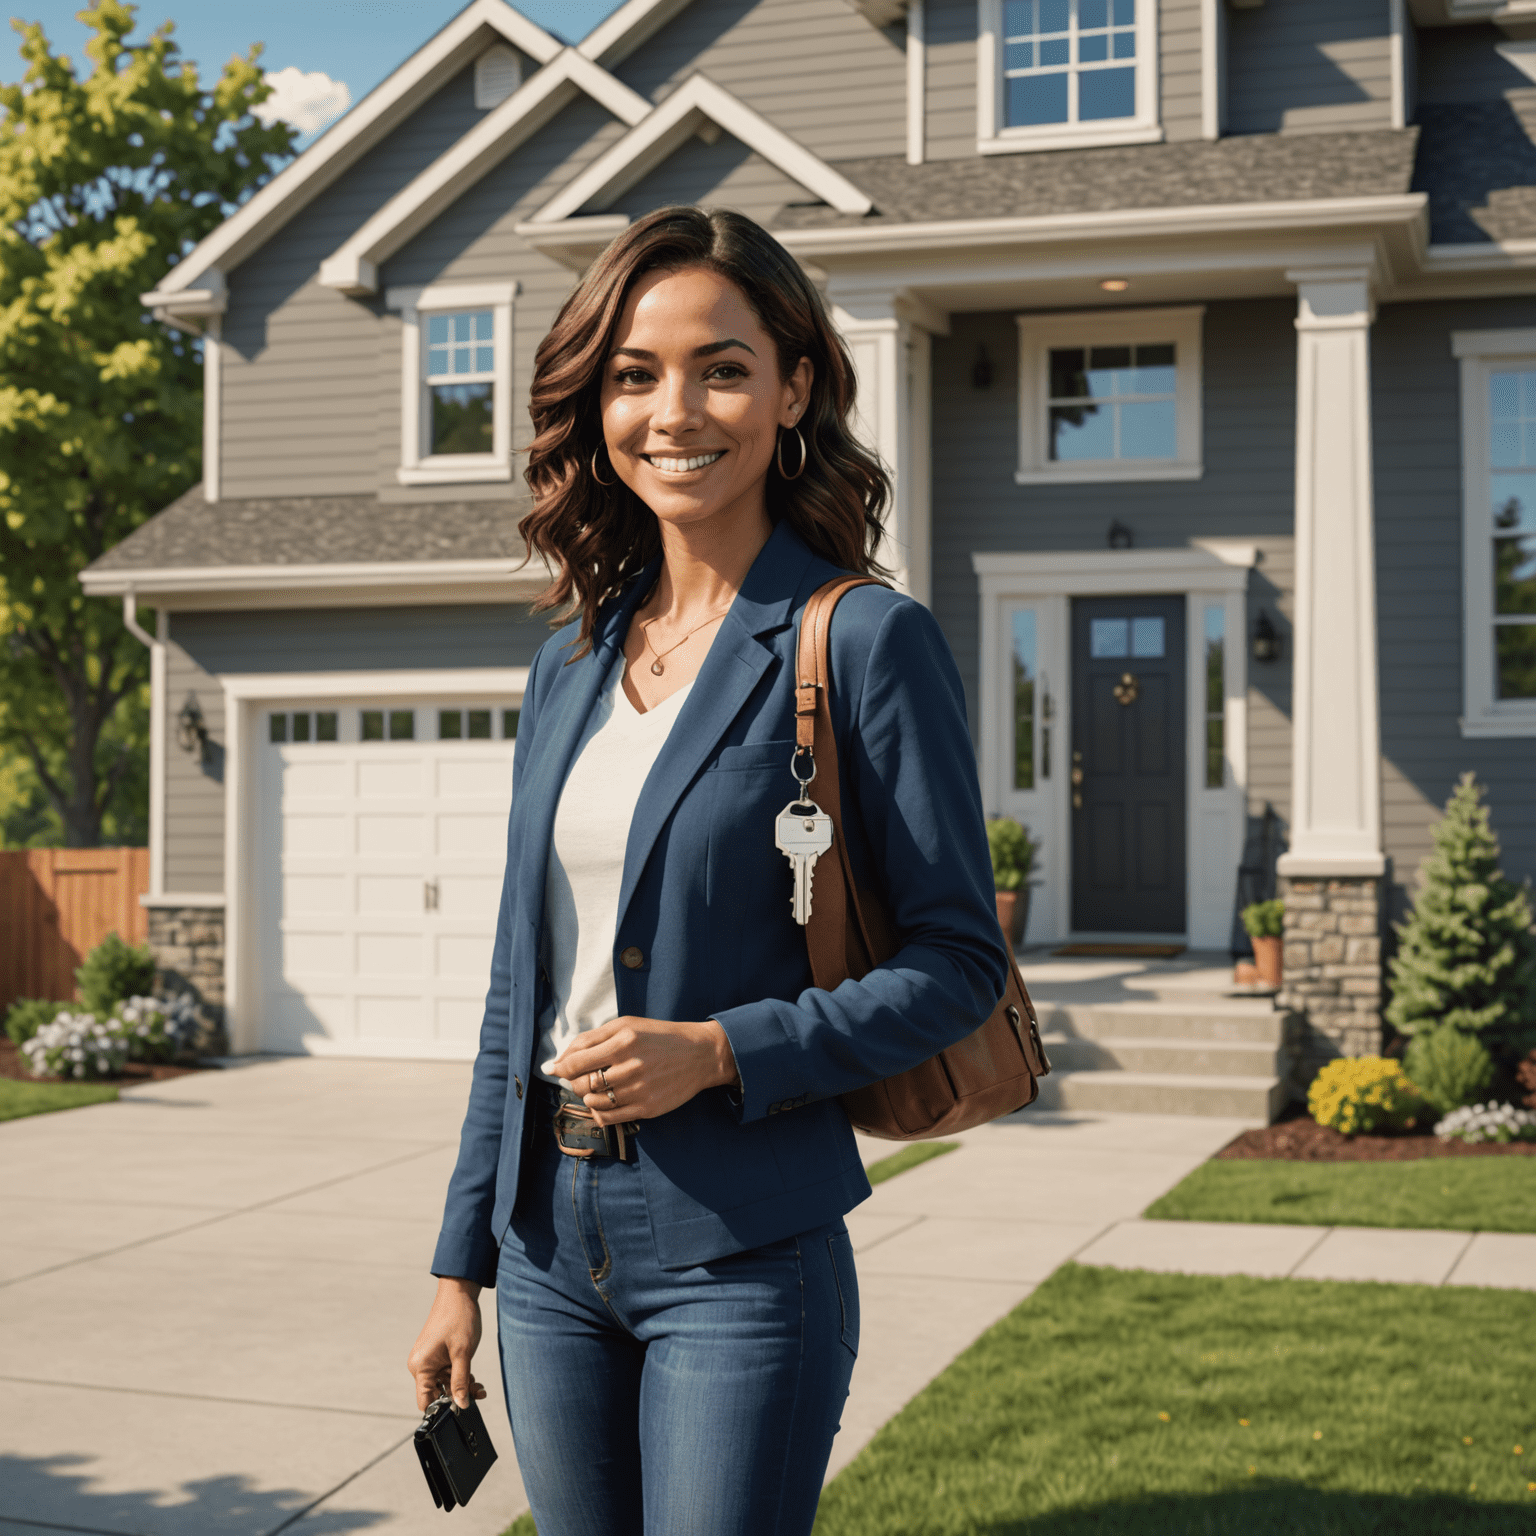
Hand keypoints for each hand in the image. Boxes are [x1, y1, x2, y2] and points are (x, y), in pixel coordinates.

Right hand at [407, 1277, 487, 1410]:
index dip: (441, 1409)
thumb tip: (461, 1405)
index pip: (426, 1401)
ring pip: (444, 1383)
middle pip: (437, 1392)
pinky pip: (446, 1371)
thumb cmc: (458, 1318)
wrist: (460, 1292)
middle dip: (457, 1395)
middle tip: (478, 1395)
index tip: (460, 1411)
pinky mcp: (436, 1354)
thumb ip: (461, 1381)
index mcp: (420, 1366)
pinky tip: (473, 1377)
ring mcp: (428, 1359)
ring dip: (461, 1385)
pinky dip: (459, 1375)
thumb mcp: (463, 1353)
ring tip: (480, 1386)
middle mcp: (420, 1364)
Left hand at [545, 1016, 738, 1125]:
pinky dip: (599, 1112)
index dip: (559, 1066)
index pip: (576, 1061)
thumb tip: (558, 1060)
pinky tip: (605, 1101)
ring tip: (598, 1086)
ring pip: (593, 1102)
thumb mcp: (626, 1025)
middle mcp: (630, 1066)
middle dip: (574, 1081)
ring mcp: (639, 1090)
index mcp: (623, 1041)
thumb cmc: (659, 1036)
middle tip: (583, 1075)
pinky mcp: (647, 1108)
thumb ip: (591, 1039)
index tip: (552, 1068)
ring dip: (587, 1096)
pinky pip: (609, 1118)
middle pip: (581, 1083)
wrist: (700, 1054)